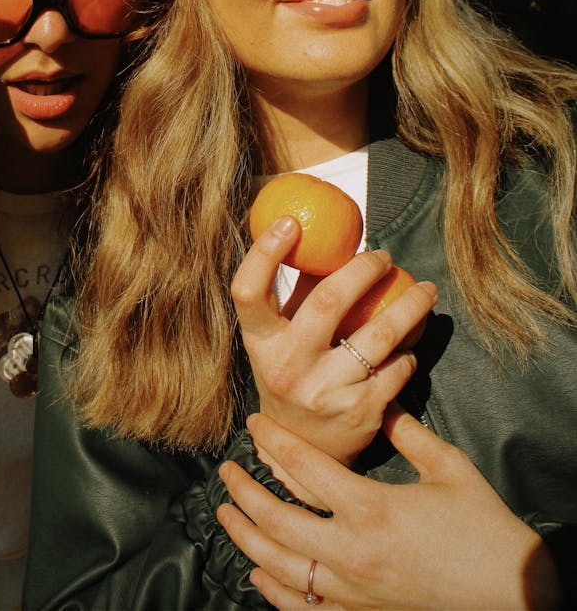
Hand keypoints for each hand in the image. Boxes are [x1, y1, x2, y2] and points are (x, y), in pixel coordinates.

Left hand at [217, 407, 559, 609]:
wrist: (513, 596)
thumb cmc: (481, 527)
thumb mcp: (447, 468)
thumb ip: (407, 430)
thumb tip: (379, 400)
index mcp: (370, 508)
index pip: (304, 467)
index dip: (273, 441)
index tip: (254, 424)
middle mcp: (352, 551)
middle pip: (275, 521)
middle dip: (242, 493)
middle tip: (225, 471)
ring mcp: (352, 591)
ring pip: (279, 567)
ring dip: (245, 538)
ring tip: (225, 514)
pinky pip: (302, 608)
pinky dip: (273, 590)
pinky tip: (258, 573)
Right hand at [232, 217, 436, 477]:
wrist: (305, 453)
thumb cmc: (296, 374)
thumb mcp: (283, 340)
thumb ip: (299, 296)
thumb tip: (327, 240)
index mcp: (260, 343)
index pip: (248, 291)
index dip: (264, 253)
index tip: (290, 222)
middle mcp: (286, 368)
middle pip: (325, 301)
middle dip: (364, 270)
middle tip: (385, 256)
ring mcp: (323, 392)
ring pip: (378, 335)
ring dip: (410, 305)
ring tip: (426, 289)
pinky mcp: (359, 413)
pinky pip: (396, 367)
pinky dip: (409, 349)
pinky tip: (413, 341)